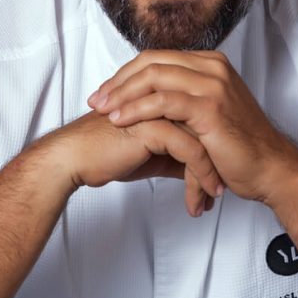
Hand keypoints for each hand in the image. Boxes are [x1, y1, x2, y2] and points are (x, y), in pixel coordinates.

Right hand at [35, 111, 222, 216]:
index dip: (216, 151)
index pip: (205, 122)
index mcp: (166, 100)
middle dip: (218, 163)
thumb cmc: (106, 154)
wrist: (74, 159)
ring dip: (212, 173)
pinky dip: (201, 177)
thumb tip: (200, 170)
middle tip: (221, 190)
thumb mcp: (152, 157)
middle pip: (208, 129)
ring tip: (214, 198)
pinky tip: (202, 197)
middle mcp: (167, 100)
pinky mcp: (156, 128)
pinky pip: (191, 152)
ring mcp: (163, 111)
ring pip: (204, 141)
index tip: (222, 177)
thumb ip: (177, 156)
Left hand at [88, 51, 297, 202]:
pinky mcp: (210, 106)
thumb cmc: (239, 149)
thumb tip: (146, 102)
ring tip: (103, 112)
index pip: (158, 58)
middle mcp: (212, 67)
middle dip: (118, 81)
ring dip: (123, 94)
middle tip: (96, 100)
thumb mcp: (206, 115)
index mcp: (210, 65)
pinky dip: (137, 109)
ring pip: (154, 76)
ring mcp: (213, 84)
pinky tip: (121, 121)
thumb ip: (182, 102)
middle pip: (152, 62)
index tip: (105, 93)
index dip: (126, 74)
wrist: (270, 168)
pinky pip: (163, 101)